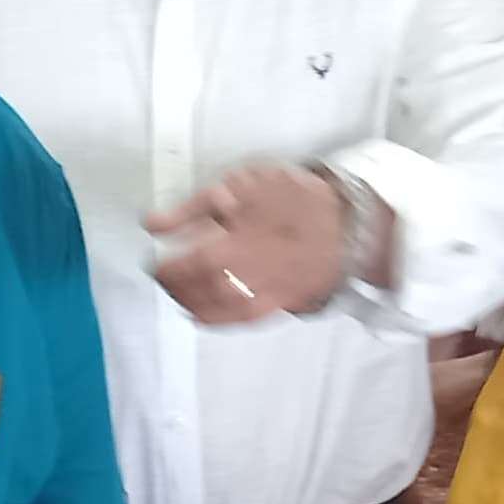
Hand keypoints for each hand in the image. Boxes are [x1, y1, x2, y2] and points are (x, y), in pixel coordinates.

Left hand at [147, 161, 356, 325]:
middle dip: (174, 286)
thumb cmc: (297, 197)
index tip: (154, 260)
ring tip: (177, 293)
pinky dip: (215, 320)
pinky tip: (199, 315)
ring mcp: (266, 293)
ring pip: (216, 309)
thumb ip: (196, 206)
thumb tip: (154, 222)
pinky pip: (240, 320)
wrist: (349, 221)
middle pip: (199, 290)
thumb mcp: (245, 183)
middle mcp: (249, 274)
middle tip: (162, 276)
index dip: (166, 267)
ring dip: (189, 303)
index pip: (188, 264)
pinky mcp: (280, 304)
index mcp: (237, 241)